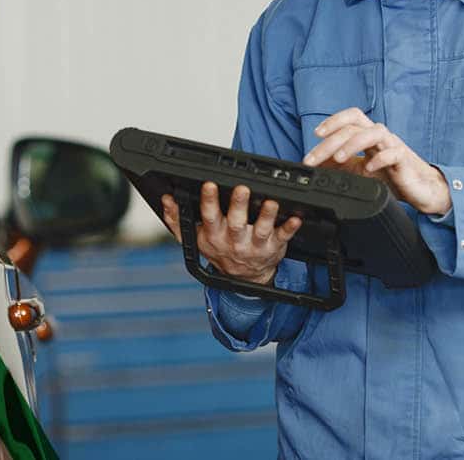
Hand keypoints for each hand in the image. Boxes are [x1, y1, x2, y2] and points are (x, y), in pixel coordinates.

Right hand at [161, 183, 302, 285]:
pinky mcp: (274, 247)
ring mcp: (255, 245)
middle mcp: (234, 240)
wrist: (244, 278)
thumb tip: (167, 200)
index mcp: (214, 234)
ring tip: (271, 201)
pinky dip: (290, 228)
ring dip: (266, 215)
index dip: (209, 200)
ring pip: (260, 229)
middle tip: (241, 188)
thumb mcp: (194, 238)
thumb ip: (178, 220)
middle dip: (238, 204)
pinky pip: (283, 237)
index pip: (209, 216)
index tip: (210, 184)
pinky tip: (296, 218)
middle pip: (235, 221)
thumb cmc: (220, 251)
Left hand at [302, 107, 451, 215]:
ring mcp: (393, 146)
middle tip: (314, 158)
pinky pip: (392, 153)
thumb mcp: (359, 170)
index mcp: (369, 135)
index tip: (316, 134)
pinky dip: (379, 159)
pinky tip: (368, 169)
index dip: (333, 121)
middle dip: (330, 141)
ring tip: (339, 158)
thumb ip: (339, 165)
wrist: (421, 190)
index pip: (351, 117)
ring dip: (352, 144)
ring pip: (373, 133)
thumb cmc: (392, 176)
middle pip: (354, 127)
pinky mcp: (404, 161)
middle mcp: (380, 136)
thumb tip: (316, 164)